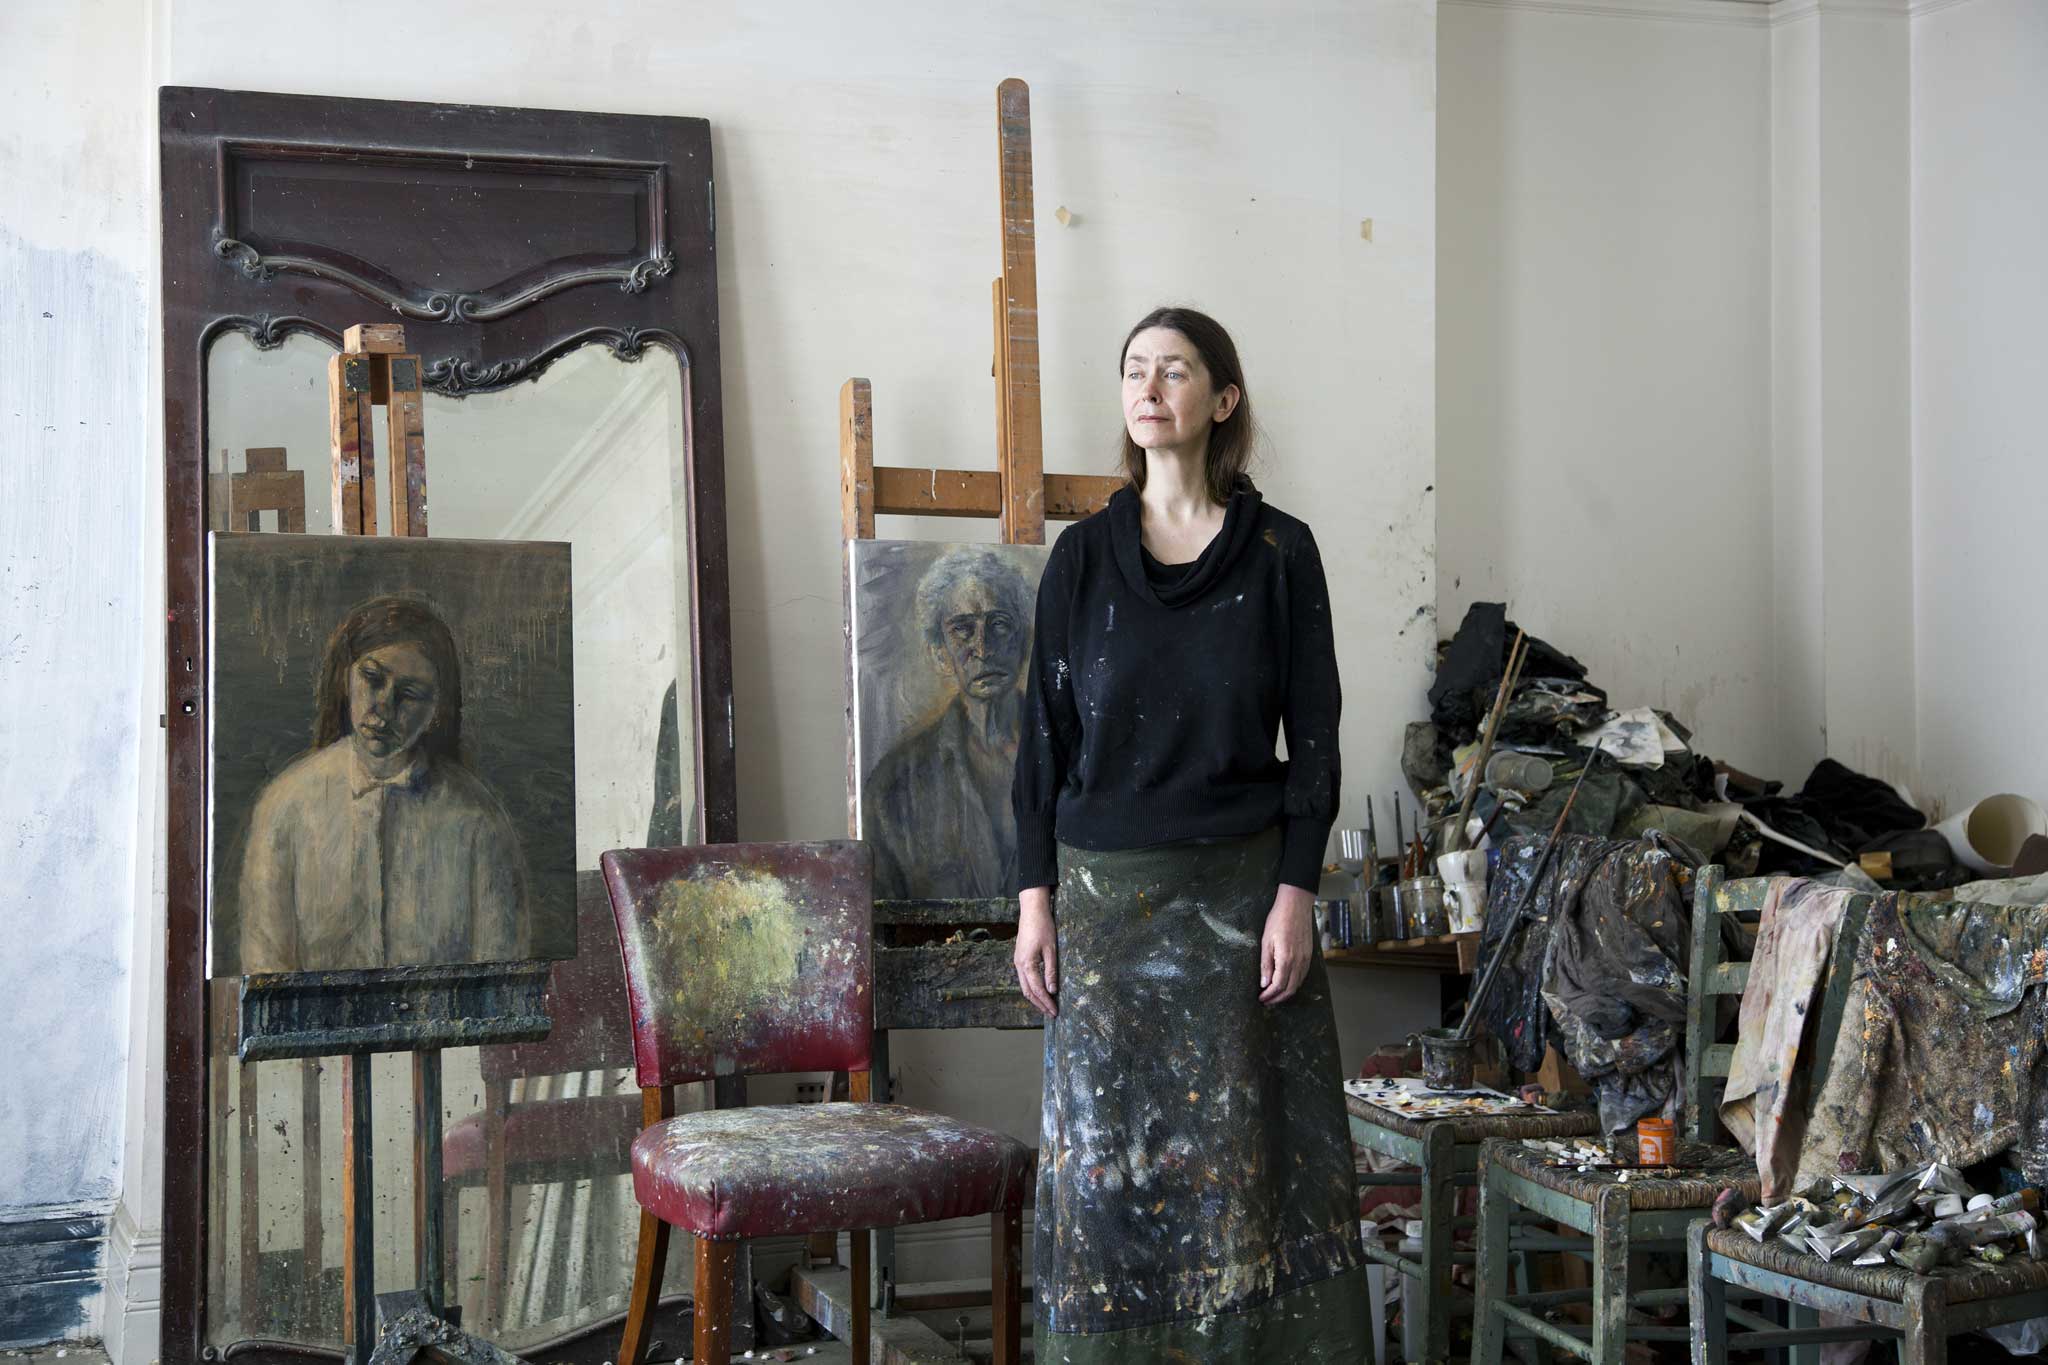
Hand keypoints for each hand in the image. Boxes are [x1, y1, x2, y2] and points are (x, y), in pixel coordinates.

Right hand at [1014, 886, 1057, 1016]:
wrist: (1032, 910)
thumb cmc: (1044, 927)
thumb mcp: (1051, 949)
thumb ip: (1051, 971)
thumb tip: (1052, 991)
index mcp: (1027, 964)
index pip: (1037, 990)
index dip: (1046, 1002)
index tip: (1055, 1012)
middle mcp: (1019, 965)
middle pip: (1028, 992)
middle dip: (1040, 1004)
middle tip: (1052, 1013)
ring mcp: (1017, 962)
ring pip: (1024, 986)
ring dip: (1035, 998)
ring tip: (1047, 1006)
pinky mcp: (1020, 958)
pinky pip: (1024, 979)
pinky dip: (1032, 988)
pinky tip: (1041, 990)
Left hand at [1258, 883, 1315, 1004]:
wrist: (1296, 906)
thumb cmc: (1278, 920)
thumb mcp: (1266, 941)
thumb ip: (1266, 964)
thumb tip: (1264, 983)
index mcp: (1286, 959)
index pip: (1278, 986)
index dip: (1269, 995)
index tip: (1261, 998)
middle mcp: (1299, 962)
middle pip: (1289, 989)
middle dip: (1277, 999)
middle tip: (1266, 1001)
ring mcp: (1306, 959)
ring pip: (1297, 984)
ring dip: (1286, 993)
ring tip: (1274, 995)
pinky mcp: (1309, 956)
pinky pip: (1303, 976)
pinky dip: (1294, 984)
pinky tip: (1286, 983)